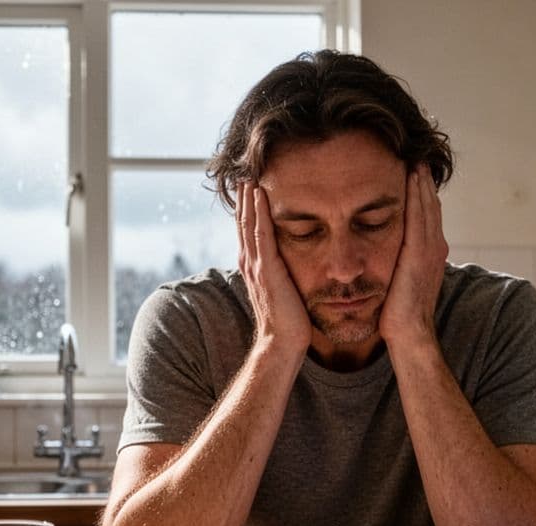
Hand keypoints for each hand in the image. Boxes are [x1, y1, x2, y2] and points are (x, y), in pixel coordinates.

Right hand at [237, 182, 310, 353]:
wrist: (283, 342)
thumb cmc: (288, 320)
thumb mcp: (283, 289)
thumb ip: (281, 273)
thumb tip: (292, 263)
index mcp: (254, 266)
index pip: (248, 230)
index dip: (248, 208)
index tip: (250, 187)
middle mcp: (250, 262)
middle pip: (244, 222)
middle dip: (244, 198)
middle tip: (244, 173)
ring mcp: (256, 265)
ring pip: (248, 223)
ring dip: (248, 198)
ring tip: (249, 176)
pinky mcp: (266, 269)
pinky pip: (261, 233)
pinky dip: (259, 212)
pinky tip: (259, 194)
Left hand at [379, 165, 448, 348]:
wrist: (409, 335)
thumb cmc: (400, 314)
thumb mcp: (402, 282)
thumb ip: (400, 264)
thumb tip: (387, 254)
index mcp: (432, 254)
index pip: (428, 216)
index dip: (423, 194)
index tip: (414, 172)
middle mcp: (435, 248)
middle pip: (431, 206)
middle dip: (424, 182)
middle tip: (417, 156)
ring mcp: (430, 251)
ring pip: (427, 207)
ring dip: (422, 182)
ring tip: (415, 159)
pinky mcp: (419, 254)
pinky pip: (419, 217)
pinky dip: (417, 195)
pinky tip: (411, 177)